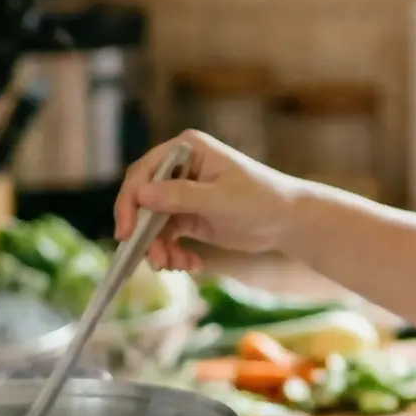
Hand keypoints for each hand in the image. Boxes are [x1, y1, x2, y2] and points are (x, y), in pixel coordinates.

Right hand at [112, 131, 310, 271]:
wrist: (288, 221)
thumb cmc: (261, 200)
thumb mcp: (220, 199)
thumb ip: (180, 197)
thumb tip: (140, 194)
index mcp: (186, 150)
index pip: (144, 173)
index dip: (130, 202)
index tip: (127, 232)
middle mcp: (179, 168)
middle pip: (142, 199)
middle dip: (144, 232)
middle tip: (153, 259)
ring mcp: (182, 192)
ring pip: (152, 223)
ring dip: (159, 247)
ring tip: (176, 265)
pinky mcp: (188, 215)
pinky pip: (167, 236)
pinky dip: (173, 252)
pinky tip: (190, 263)